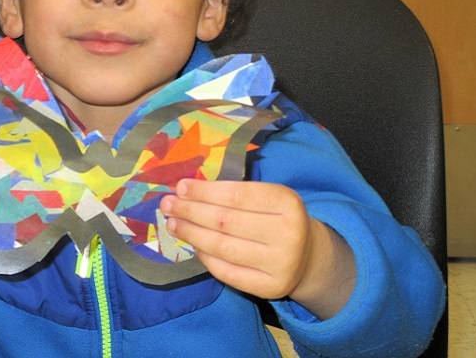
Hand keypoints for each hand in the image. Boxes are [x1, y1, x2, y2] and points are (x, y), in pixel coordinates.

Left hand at [160, 179, 354, 317]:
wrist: (307, 257)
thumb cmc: (277, 218)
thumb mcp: (267, 197)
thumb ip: (233, 193)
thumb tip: (185, 191)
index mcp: (287, 202)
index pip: (236, 194)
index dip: (204, 191)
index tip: (180, 187)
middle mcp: (287, 234)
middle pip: (226, 221)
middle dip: (191, 211)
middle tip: (168, 204)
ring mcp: (280, 264)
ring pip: (223, 247)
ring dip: (191, 234)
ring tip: (172, 223)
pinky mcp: (270, 288)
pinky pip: (227, 271)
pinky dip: (205, 257)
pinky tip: (192, 245)